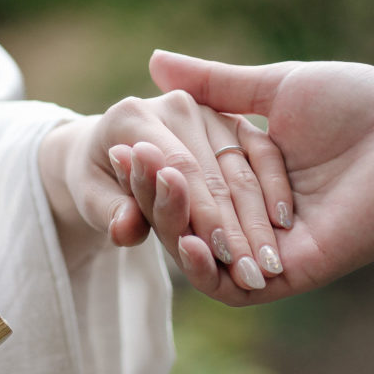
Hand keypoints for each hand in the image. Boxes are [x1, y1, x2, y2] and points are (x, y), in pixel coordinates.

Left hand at [38, 91, 292, 291]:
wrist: (104, 155)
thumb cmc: (95, 181)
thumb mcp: (91, 198)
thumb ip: (110, 212)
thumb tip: (125, 229)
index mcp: (132, 115)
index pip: (179, 168)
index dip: (201, 212)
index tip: (219, 254)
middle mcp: (174, 104)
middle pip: (212, 170)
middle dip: (232, 224)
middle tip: (251, 270)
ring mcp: (207, 108)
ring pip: (239, 165)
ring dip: (256, 215)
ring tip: (268, 260)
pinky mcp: (232, 117)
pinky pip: (261, 151)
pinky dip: (272, 186)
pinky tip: (282, 221)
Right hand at [146, 50, 373, 305]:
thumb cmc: (356, 103)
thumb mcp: (275, 88)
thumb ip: (214, 85)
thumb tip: (153, 60)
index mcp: (247, 176)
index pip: (185, 184)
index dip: (153, 170)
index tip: (124, 146)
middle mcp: (254, 216)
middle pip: (186, 221)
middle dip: (155, 197)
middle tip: (129, 165)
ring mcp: (271, 248)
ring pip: (203, 259)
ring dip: (172, 231)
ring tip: (156, 195)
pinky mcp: (293, 273)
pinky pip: (236, 289)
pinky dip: (206, 272)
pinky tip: (188, 242)